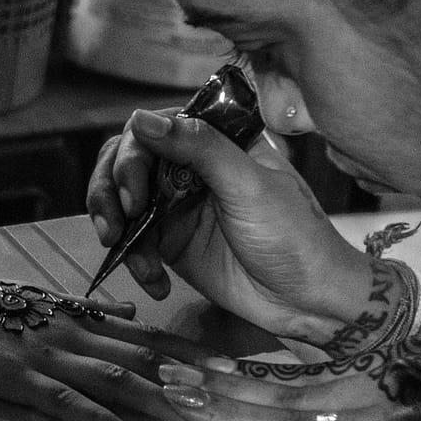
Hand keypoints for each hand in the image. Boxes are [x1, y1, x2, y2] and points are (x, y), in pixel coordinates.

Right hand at [0, 293, 234, 420]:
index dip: (192, 354)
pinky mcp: (21, 379)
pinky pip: (66, 401)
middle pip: (145, 358)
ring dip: (159, 399)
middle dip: (191, 380)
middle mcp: (76, 335)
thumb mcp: (45, 298)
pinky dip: (99, 419)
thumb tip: (134, 311)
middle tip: (235, 398)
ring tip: (197, 420)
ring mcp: (50, 357)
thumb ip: (92, 309)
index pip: (149, 337)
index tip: (232, 368)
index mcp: (83, 319)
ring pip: (116, 378)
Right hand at [87, 108, 375, 339]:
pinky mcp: (172, 243)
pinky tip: (154, 280)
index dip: (133, 154)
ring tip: (116, 246)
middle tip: (117, 222)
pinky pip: (134, 241)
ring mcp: (178, 205)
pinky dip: (133, 259)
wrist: (309, 302)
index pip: (154, 129)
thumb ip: (199, 148)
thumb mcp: (249, 185)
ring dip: (111, 221)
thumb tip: (140, 118)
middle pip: (126, 160)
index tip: (134, 190)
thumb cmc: (294, 236)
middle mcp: (191, 167)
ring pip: (121, 199)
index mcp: (216, 141)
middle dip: (111, 188)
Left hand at [150, 339, 420, 420]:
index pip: (295, 374)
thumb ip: (390, 398)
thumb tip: (340, 409)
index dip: (240, 373)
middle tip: (160, 382)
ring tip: (178, 413)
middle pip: (278, 394)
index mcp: (384, 374)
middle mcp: (376, 393)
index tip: (193, 367)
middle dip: (216, 391)